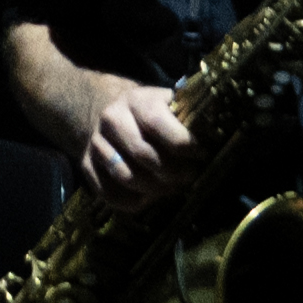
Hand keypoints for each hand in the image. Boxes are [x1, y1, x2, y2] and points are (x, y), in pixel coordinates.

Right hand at [62, 71, 192, 206]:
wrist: (108, 109)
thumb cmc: (149, 112)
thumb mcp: (168, 103)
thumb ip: (188, 116)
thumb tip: (216, 134)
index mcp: (136, 100)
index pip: (159, 124)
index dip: (183, 144)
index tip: (200, 154)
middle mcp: (112, 119)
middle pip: (143, 155)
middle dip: (172, 172)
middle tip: (188, 176)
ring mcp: (96, 142)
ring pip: (126, 176)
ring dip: (153, 190)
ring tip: (171, 188)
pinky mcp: (86, 163)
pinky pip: (107, 192)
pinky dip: (130, 202)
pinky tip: (148, 198)